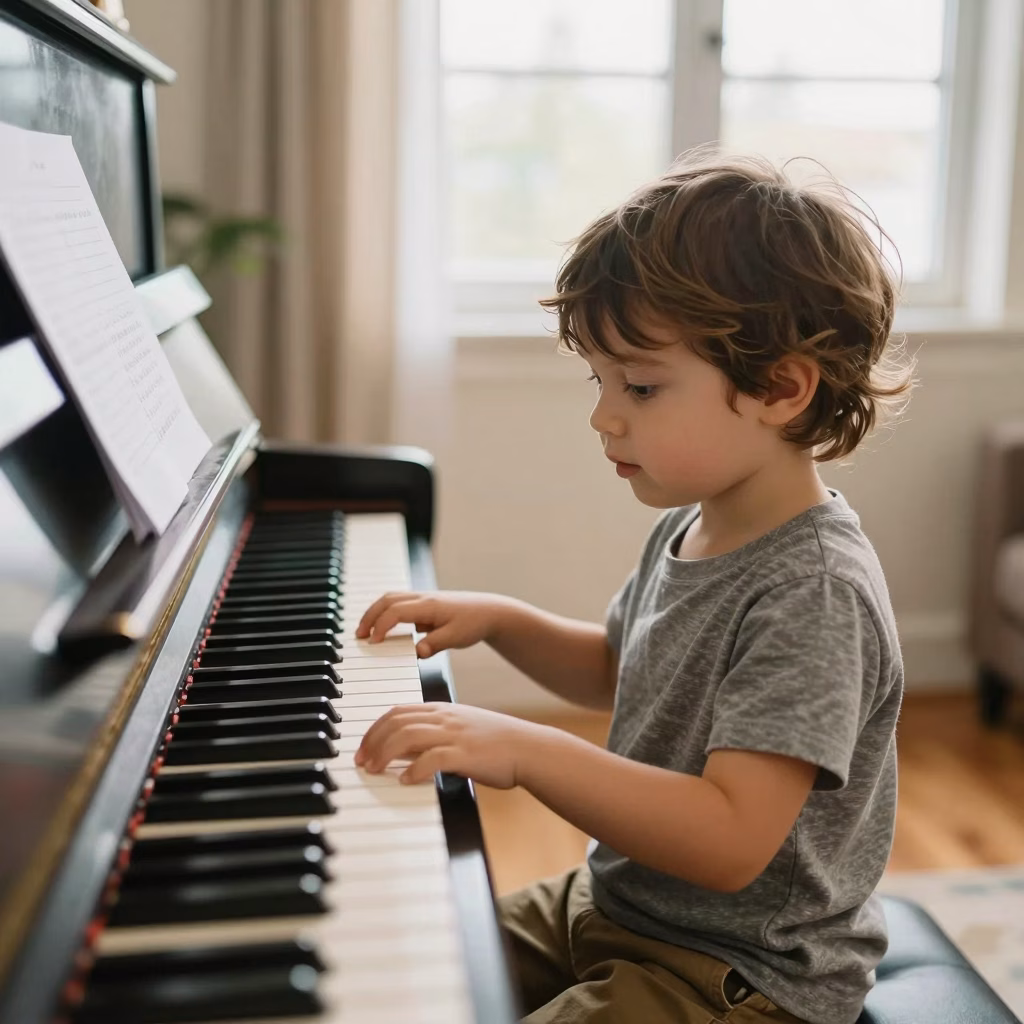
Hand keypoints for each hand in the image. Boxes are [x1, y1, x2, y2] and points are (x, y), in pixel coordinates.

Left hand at [353, 702, 546, 787]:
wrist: (528, 748)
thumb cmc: (495, 744)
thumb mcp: (459, 731)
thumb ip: (431, 736)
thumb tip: (401, 751)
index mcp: (442, 710)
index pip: (398, 711)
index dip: (374, 728)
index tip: (362, 747)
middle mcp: (445, 718)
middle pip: (397, 722)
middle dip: (373, 741)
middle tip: (361, 761)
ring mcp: (455, 735)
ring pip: (408, 736)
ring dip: (385, 754)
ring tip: (374, 770)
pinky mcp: (466, 754)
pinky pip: (433, 758)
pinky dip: (414, 769)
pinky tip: (405, 780)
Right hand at [355, 590, 510, 658]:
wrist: (490, 611)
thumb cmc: (474, 622)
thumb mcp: (457, 637)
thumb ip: (436, 644)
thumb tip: (417, 652)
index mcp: (428, 605)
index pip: (395, 611)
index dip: (380, 626)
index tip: (373, 642)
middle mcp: (422, 598)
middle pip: (387, 600)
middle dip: (369, 616)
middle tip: (359, 636)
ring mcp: (422, 598)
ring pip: (391, 598)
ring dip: (375, 612)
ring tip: (365, 632)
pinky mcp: (424, 604)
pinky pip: (398, 603)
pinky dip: (385, 612)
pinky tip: (384, 628)